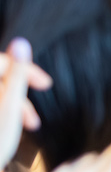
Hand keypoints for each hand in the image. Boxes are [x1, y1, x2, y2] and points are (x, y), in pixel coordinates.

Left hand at [0, 39, 52, 167]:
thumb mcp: (9, 108)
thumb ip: (17, 74)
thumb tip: (21, 42)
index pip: (3, 62)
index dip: (25, 69)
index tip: (45, 85)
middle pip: (1, 79)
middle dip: (20, 96)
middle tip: (34, 118)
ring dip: (15, 108)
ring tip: (28, 128)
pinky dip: (5, 114)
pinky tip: (11, 130)